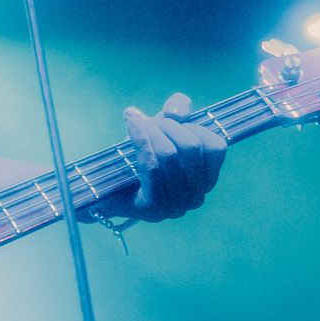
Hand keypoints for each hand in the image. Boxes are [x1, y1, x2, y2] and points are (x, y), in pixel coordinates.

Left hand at [116, 92, 226, 222]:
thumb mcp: (162, 128)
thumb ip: (177, 111)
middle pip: (191, 148)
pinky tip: (132, 127)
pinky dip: (142, 142)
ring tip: (134, 123)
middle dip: (167, 126)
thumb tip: (174, 111)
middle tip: (145, 121)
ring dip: (151, 132)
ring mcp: (176, 207)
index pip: (215, 147)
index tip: (167, 118)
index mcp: (206, 180)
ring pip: (170, 156)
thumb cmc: (137, 158)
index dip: (193, 126)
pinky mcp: (154, 209)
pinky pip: (152, 168)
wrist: (103, 189)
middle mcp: (196, 198)